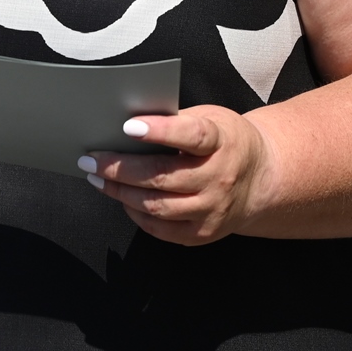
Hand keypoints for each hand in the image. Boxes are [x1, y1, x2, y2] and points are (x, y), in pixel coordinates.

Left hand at [79, 105, 274, 245]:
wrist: (261, 180)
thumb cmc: (227, 142)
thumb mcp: (212, 119)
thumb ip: (176, 120)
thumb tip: (127, 124)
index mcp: (223, 142)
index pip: (192, 136)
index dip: (160, 131)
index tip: (128, 126)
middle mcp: (219, 179)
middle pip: (163, 176)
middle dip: (120, 167)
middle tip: (90, 158)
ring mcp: (212, 210)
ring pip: (157, 206)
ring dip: (120, 192)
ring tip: (97, 176)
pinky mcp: (203, 233)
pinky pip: (161, 229)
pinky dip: (136, 213)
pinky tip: (122, 198)